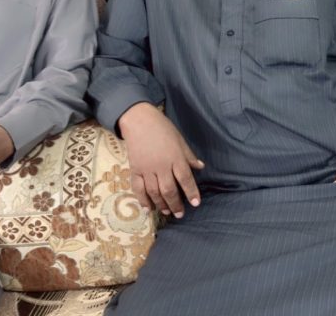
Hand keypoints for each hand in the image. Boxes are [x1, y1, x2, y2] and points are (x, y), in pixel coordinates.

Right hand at [118, 102, 203, 218]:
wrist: (139, 121)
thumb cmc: (163, 129)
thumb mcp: (180, 140)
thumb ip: (189, 156)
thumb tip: (200, 167)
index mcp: (175, 158)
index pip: (185, 178)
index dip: (191, 192)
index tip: (195, 204)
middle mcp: (161, 166)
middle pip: (169, 190)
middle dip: (175, 204)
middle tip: (180, 214)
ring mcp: (146, 169)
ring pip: (154, 192)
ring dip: (160, 204)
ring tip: (166, 211)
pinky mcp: (134, 169)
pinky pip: (138, 188)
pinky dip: (143, 199)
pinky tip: (147, 208)